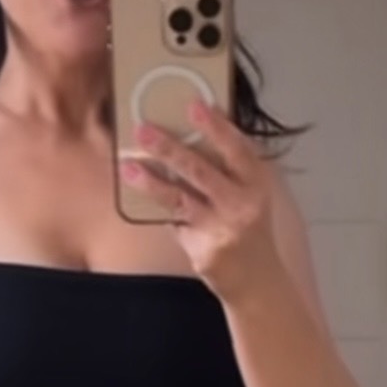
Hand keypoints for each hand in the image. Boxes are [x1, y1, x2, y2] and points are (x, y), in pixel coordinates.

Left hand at [120, 102, 278, 299]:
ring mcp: (221, 230)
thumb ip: (231, 168)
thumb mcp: (253, 194)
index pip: (237, 149)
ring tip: (128, 166)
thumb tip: (193, 131)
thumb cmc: (251, 229)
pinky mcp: (203, 251)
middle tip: (143, 130)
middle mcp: (242, 205)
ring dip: (151, 181)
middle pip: (201, 171)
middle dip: (169, 148)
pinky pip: (175, 224)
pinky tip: (138, 196)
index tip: (194, 106)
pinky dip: (159, 210)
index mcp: (257, 184)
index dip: (216, 127)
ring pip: (180, 199)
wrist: (258, 281)